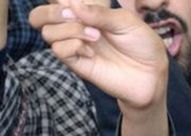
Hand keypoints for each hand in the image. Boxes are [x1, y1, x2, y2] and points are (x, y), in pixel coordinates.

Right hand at [29, 0, 168, 109]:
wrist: (151, 73)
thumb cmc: (141, 43)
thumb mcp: (126, 21)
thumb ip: (100, 13)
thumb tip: (73, 5)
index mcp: (86, 11)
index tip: (76, 4)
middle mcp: (75, 26)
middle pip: (39, 15)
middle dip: (51, 11)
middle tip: (73, 15)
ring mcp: (74, 45)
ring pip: (47, 32)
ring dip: (69, 29)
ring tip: (95, 35)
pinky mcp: (77, 64)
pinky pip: (58, 50)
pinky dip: (73, 46)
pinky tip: (91, 51)